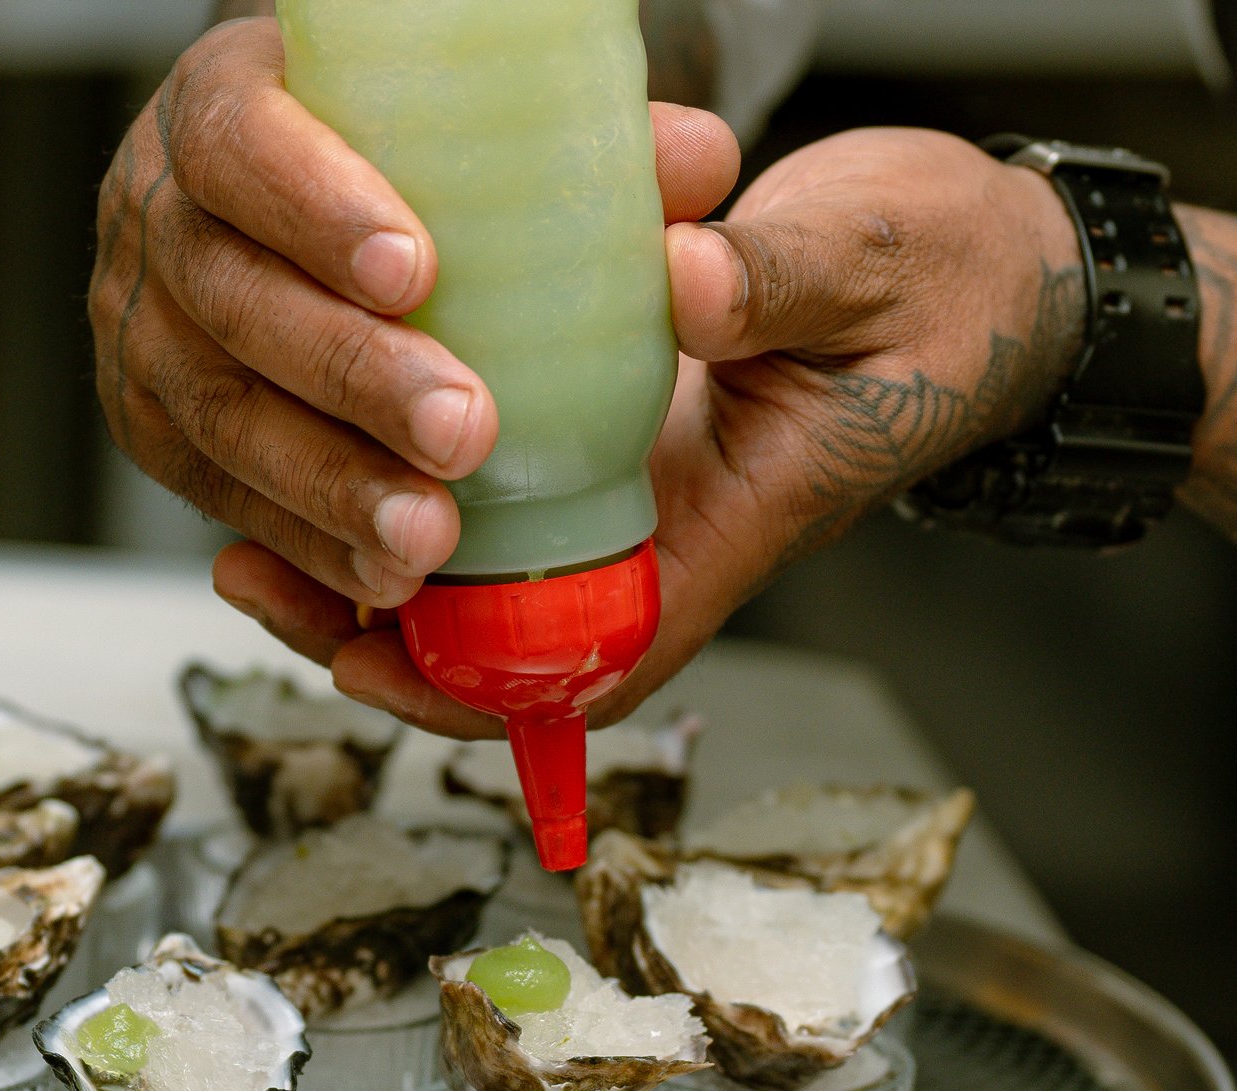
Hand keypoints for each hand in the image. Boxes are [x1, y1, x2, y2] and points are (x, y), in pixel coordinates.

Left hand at [92, 25, 1082, 734]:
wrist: (987, 259)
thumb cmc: (950, 284)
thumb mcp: (872, 267)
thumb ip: (776, 282)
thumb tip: (676, 284)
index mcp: (736, 520)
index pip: (594, 657)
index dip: (473, 686)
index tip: (367, 654)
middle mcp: (672, 515)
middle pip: (506, 626)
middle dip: (377, 619)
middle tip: (256, 570)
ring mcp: (640, 469)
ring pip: (488, 552)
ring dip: (371, 545)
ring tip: (249, 520)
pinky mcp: (619, 407)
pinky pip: (505, 469)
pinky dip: (413, 457)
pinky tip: (331, 418)